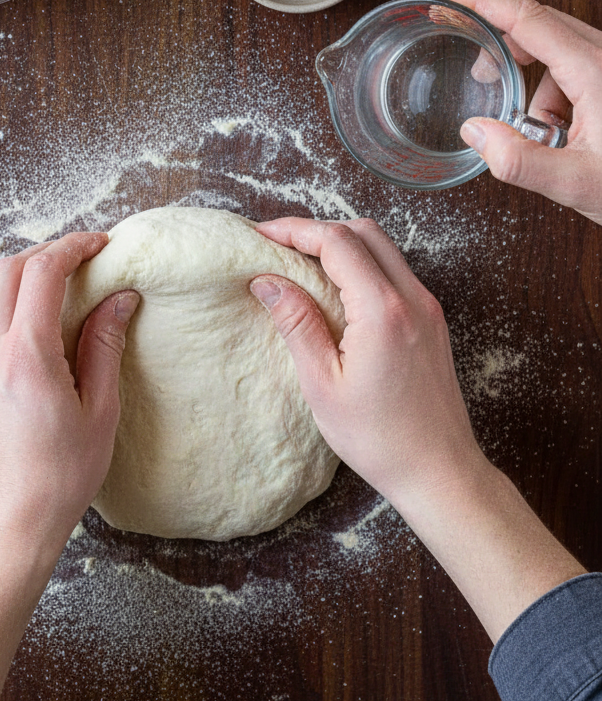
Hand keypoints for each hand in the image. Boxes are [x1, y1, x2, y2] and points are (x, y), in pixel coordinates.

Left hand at [0, 233, 137, 700]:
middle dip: (48, 252)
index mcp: (26, 355)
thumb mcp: (99, 411)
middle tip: (87, 259)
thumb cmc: (60, 478)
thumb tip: (119, 299)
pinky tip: (49, 324)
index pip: (42, 272)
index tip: (104, 245)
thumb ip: (104, 346)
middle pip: (8, 270)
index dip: (74, 247)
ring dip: (29, 277)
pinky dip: (17, 304)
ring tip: (71, 288)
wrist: (8, 526)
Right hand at [250, 217, 479, 509]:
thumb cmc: (379, 439)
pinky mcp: (432, 320)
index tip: (261, 235)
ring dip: (341, 244)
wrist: (440, 471)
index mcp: (382, 311)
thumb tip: (267, 281)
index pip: (336, 242)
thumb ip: (296, 324)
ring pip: (382, 247)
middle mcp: (412, 298)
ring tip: (301, 264)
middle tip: (279, 245)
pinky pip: (394, 272)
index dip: (294, 230)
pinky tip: (334, 290)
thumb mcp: (323, 385)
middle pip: (363, 231)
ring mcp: (428, 307)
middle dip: (317, 229)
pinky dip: (362, 265)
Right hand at [431, 0, 601, 222]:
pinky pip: (574, 70)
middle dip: (496, 38)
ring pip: (556, 50)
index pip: (525, 17)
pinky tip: (562, 134)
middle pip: (537, 23)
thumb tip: (474, 131)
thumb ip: (520, 161)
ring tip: (533, 129)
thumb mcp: (579, 184)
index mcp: (595, 69)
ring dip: (531, 79)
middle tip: (464, 49)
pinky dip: (555, 95)